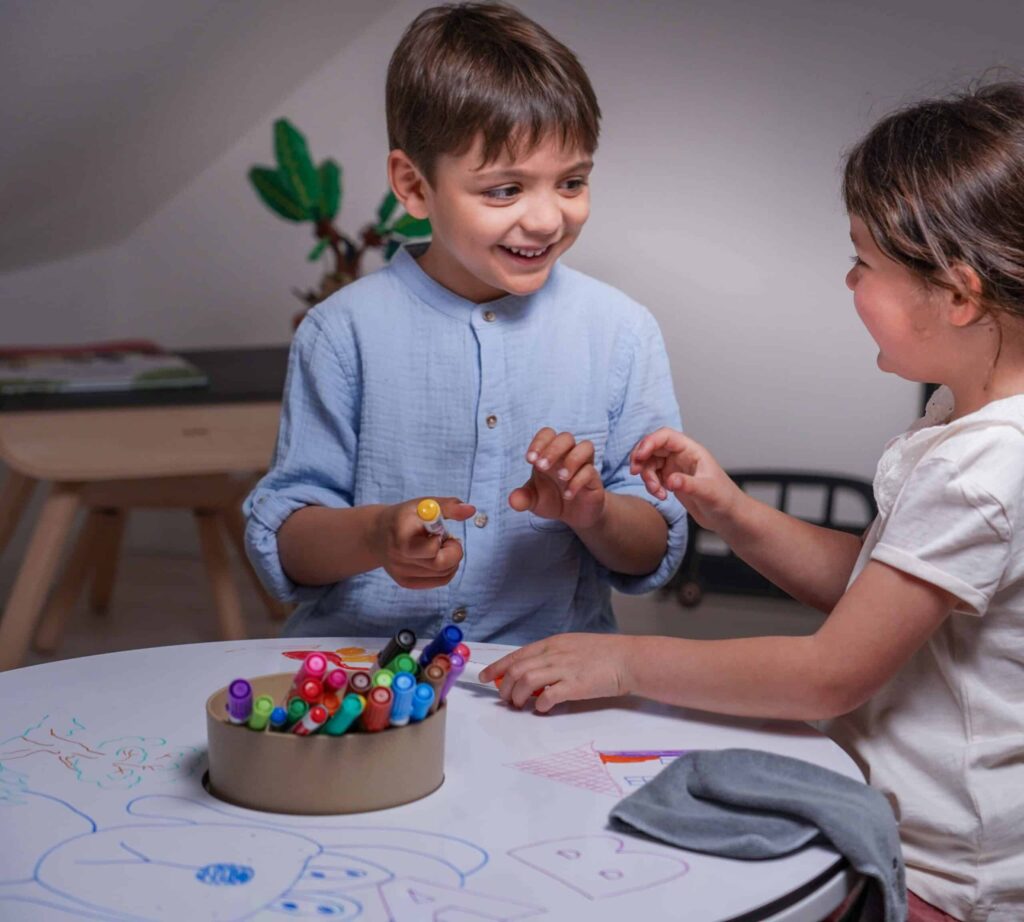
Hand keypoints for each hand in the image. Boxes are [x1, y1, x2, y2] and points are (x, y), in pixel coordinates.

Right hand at [372, 497, 474, 588]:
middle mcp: (399, 558)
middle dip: (453, 552)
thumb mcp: (424, 504)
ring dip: (451, 560)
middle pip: (440, 565)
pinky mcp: (406, 583)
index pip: (431, 549)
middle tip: (448, 540)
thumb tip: (471, 510)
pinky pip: (439, 581)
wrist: (377, 535)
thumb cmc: (405, 517)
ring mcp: (402, 573)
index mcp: (401, 536)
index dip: (442, 540)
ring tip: (439, 546)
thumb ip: (448, 506)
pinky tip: (437, 557)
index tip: (440, 531)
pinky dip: (446, 569)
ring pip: (444, 574)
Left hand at [479, 633, 630, 712]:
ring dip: (518, 696)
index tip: (484, 677)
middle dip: (504, 686)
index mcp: (553, 643)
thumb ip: (552, 657)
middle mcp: (555, 654)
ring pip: (527, 681)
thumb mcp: (573, 647)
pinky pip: (549, 696)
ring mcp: (565, 669)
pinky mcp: (576, 685)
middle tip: (504, 698)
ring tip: (518, 705)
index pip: (517, 655)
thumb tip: (532, 673)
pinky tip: (541, 709)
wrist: (629, 659)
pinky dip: (539, 704)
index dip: (496, 667)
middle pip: (517, 669)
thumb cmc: (604, 654)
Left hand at [508, 428, 605, 530]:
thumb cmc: (553, 500)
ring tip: (561, 477)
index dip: (539, 442)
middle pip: (566, 437)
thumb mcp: (533, 501)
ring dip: (572, 460)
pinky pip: (590, 471)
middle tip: (541, 467)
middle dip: (553, 450)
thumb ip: (522, 498)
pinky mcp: (594, 479)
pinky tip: (567, 495)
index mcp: (550, 454)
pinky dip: (577, 482)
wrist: (575, 516)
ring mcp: (583, 465)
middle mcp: (567, 455)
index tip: (529, 460)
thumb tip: (513, 500)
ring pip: (586, 447)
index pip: (547, 434)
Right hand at [629, 428, 742, 532]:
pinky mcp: (672, 480)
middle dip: (641, 458)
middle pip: (653, 447)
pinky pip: (653, 476)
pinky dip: (651, 485)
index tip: (639, 457)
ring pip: (650, 463)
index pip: (666, 436)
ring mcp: (675, 468)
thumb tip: (670, 480)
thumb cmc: (725, 500)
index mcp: (692, 451)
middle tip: (634, 472)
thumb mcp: (708, 492)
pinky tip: (661, 496)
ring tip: (657, 492)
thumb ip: (689, 485)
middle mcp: (682, 456)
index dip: (649, 442)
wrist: (728, 517)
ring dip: (646, 476)